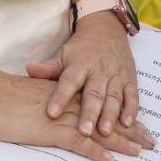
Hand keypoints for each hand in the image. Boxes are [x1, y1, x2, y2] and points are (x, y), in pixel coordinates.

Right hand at [0, 70, 154, 160]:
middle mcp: (70, 105)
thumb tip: (55, 113)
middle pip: (107, 118)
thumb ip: (48, 104)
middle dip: (131, 130)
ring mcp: (62, 118)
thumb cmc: (3, 98)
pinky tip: (109, 160)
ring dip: (121, 142)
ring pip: (99, 130)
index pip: (100, 106)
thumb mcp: (32, 98)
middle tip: (151, 141)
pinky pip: (78, 142)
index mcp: (67, 97)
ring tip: (140, 151)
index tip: (138, 125)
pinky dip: (95, 151)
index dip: (121, 116)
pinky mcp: (50, 130)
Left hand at [26, 16, 142, 135]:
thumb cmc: (81, 49)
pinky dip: (131, 109)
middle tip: (83, 131)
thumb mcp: (63, 55)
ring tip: (104, 131)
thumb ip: (48, 67)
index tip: (51, 113)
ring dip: (110, 115)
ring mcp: (116, 75)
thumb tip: (28, 69)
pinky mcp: (130, 79)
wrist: (106, 29)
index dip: (60, 97)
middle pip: (93, 93)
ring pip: (113, 96)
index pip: (68, 82)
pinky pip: (132, 95)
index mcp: (79, 65)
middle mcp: (99, 70)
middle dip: (89, 112)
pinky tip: (128, 123)